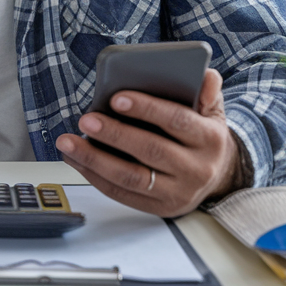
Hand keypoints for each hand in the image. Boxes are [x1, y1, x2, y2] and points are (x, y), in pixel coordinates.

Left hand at [55, 68, 242, 216]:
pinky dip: (94, 176)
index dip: (147, 109)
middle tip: (85, 120)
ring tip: (67, 142)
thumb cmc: (202, 134)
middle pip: (151, 150)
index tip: (115, 98)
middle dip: (114, 134)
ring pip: (131, 177)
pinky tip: (75, 159)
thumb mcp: (212, 110)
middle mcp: (197, 169)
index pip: (177, 120)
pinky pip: (121, 193)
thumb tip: (206, 77)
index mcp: (210, 139)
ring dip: (94, 159)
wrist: (217, 175)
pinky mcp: (159, 208)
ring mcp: (178, 193)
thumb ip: (208, 89)